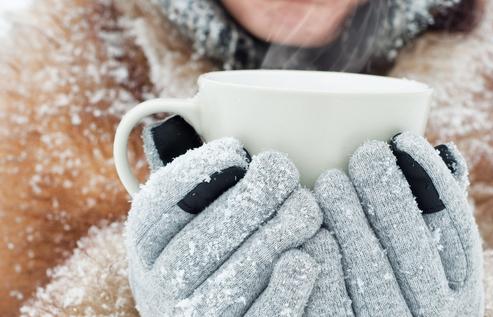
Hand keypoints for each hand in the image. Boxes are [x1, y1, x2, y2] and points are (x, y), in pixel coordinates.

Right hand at [126, 116, 322, 315]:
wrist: (211, 308)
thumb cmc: (207, 245)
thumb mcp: (184, 213)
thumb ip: (188, 177)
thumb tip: (187, 115)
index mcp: (145, 242)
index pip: (161, 203)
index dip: (198, 171)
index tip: (237, 149)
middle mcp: (159, 284)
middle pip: (204, 237)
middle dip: (250, 199)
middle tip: (284, 171)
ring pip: (235, 277)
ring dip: (275, 236)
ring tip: (306, 207)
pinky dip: (284, 290)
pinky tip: (303, 260)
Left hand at [310, 132, 482, 316]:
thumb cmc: (407, 286)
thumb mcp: (439, 264)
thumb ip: (440, 213)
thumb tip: (444, 150)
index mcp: (461, 289)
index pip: (455, 228)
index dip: (431, 179)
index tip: (403, 140)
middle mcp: (434, 312)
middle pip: (411, 245)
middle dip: (387, 192)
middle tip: (364, 155)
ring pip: (370, 267)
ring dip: (350, 218)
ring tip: (331, 181)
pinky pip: (332, 297)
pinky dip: (322, 257)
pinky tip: (311, 229)